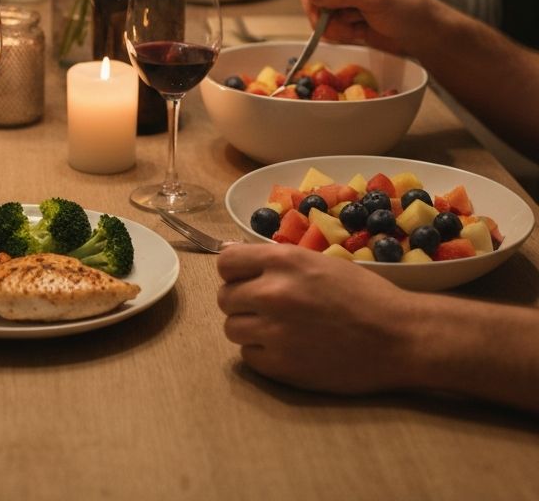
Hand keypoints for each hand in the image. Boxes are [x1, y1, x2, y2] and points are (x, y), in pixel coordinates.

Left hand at [217, 243, 419, 394]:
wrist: (399, 337)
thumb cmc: (363, 294)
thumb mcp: (317, 261)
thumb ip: (274, 262)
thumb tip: (233, 257)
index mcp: (282, 261)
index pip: (226, 262)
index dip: (234, 271)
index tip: (245, 278)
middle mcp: (272, 293)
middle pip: (225, 297)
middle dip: (241, 301)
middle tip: (265, 307)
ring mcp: (274, 332)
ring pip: (231, 328)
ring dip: (248, 328)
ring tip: (277, 329)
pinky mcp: (281, 366)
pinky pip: (248, 357)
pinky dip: (261, 354)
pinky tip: (286, 349)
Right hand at [301, 0, 432, 53]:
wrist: (423, 33)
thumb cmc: (407, 7)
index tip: (317, 12)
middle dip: (322, 12)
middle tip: (338, 26)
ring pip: (316, 10)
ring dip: (333, 24)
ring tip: (358, 26)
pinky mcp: (341, 11)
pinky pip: (324, 23)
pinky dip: (337, 31)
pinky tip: (357, 30)